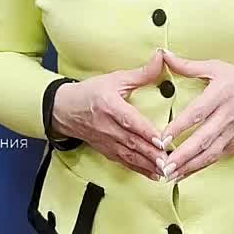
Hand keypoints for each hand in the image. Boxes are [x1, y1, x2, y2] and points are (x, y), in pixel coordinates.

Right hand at [50, 50, 169, 180]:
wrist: (64, 109)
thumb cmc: (90, 92)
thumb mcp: (115, 79)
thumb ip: (141, 73)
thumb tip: (161, 58)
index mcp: (109, 106)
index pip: (129, 120)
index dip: (145, 131)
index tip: (161, 139)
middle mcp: (107, 126)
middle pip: (132, 142)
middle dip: (151, 153)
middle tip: (169, 161)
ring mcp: (106, 141)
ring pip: (129, 155)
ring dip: (148, 164)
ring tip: (165, 170)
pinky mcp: (106, 150)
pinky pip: (124, 162)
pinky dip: (139, 169)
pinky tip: (153, 174)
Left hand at [158, 51, 233, 182]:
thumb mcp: (218, 68)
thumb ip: (189, 66)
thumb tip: (165, 56)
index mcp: (222, 94)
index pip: (198, 113)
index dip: (180, 126)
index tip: (163, 137)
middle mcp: (227, 116)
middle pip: (203, 139)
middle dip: (183, 154)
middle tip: (163, 164)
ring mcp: (232, 133)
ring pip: (209, 153)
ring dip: (189, 166)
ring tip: (169, 174)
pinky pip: (215, 159)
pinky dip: (199, 168)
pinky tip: (184, 173)